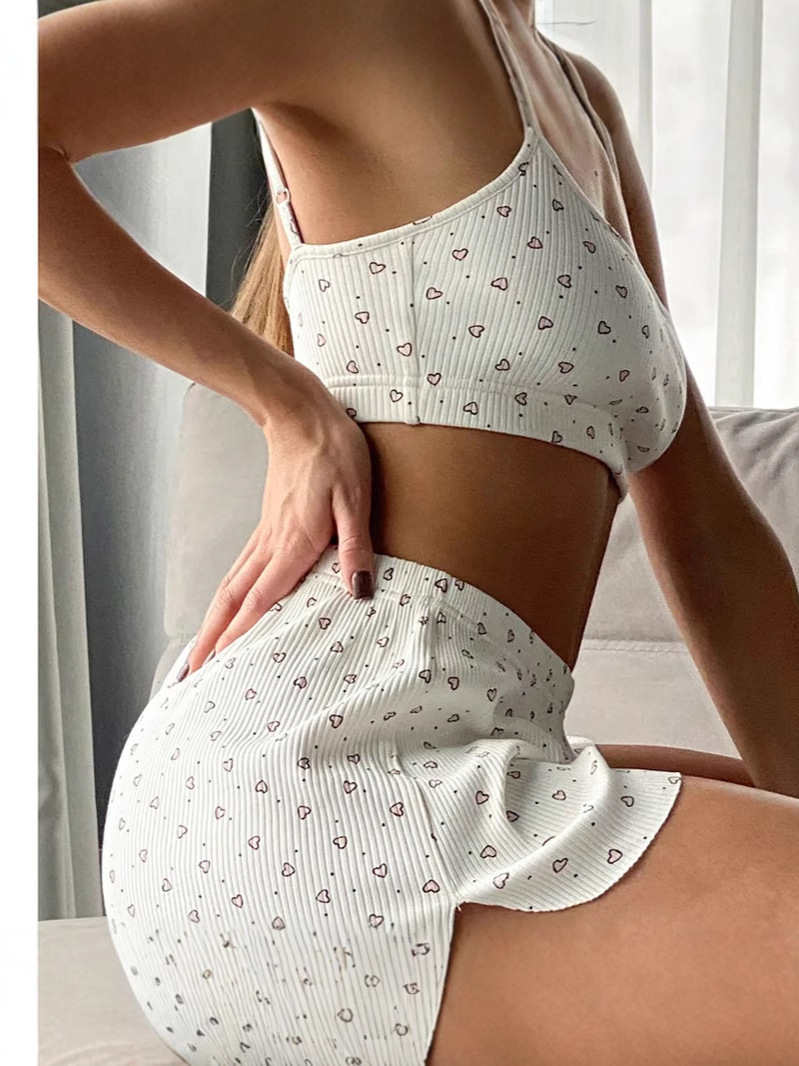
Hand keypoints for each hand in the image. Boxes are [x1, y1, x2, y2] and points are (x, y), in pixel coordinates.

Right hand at [180, 384, 375, 678]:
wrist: (302, 416)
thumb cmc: (334, 452)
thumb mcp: (355, 497)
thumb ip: (355, 545)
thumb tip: (358, 590)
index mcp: (294, 542)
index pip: (262, 598)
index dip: (241, 634)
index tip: (220, 665)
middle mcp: (271, 544)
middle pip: (233, 600)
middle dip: (211, 638)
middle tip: (191, 673)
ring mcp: (265, 535)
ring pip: (230, 586)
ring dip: (212, 621)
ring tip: (199, 652)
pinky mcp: (267, 526)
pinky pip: (240, 570)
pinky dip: (226, 598)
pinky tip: (227, 609)